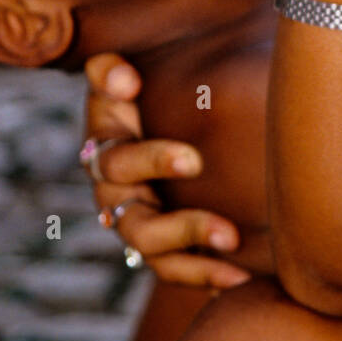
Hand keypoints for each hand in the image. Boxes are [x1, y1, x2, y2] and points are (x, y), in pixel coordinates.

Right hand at [83, 53, 250, 288]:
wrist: (209, 136)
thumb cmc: (185, 88)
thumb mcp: (169, 64)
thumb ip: (141, 62)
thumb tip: (125, 76)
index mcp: (110, 125)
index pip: (101, 104)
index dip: (110, 96)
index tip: (136, 83)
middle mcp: (113, 176)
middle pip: (116, 177)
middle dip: (153, 163)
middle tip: (194, 159)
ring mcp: (134, 214)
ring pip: (143, 235)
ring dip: (185, 233)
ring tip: (231, 236)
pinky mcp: (162, 248)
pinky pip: (172, 269)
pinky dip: (204, 276)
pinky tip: (240, 278)